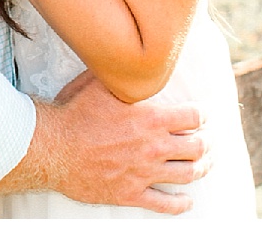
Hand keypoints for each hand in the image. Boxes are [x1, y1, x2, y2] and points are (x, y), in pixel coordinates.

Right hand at [40, 71, 210, 213]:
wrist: (53, 148)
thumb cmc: (74, 113)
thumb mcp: (99, 83)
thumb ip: (122, 73)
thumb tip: (131, 57)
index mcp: (150, 118)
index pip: (193, 116)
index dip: (203, 114)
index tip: (203, 115)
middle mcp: (152, 146)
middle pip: (197, 147)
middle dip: (208, 143)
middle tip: (208, 141)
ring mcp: (143, 173)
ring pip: (187, 174)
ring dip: (202, 168)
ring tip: (205, 164)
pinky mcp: (131, 194)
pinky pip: (165, 204)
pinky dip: (181, 204)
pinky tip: (187, 201)